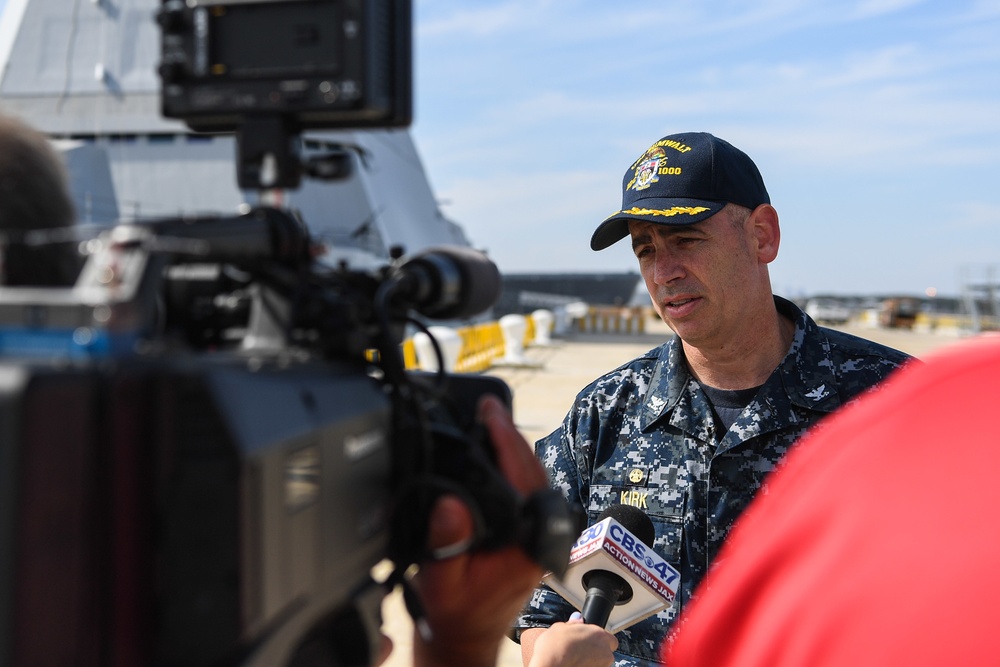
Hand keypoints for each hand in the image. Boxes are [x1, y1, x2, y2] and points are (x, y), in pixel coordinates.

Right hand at [411, 394, 548, 666]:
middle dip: (510, 435)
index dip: (506, 440)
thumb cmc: (455, 612)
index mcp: (525, 543)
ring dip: (512, 447)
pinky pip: (525, 488)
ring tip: (489, 421)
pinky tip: (494, 452)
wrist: (464, 635)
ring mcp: (536, 532)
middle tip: (488, 408)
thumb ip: (446, 544)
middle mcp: (537, 535)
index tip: (490, 413)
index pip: (523, 477)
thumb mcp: (441, 579)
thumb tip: (451, 503)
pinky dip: (511, 465)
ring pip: (533, 477)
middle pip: (533, 470)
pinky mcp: (528, 531)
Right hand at [528, 615, 617, 666]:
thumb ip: (574, 623)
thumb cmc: (555, 646)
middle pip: (606, 652)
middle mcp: (605, 652)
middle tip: (580, 650)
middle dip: (596, 652)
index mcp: (600, 635)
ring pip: (600, 663)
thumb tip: (577, 618)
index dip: (599, 640)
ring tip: (576, 659)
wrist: (550, 664)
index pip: (610, 639)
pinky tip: (575, 664)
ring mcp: (602, 666)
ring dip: (592, 661)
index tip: (589, 640)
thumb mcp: (561, 627)